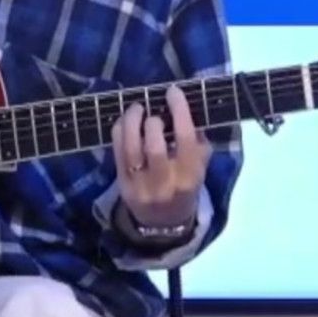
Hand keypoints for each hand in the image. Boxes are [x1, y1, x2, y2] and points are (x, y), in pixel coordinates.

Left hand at [111, 86, 209, 229]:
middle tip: (153, 110)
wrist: (163, 224)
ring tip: (136, 108)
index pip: (185, 140)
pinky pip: (117, 152)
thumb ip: (197, 143)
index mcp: (189, 177)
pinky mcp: (122, 184)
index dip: (179, 111)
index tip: (173, 92)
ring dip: (131, 121)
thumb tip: (185, 108)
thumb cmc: (185, 187)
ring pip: (131, 148)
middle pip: (154, 145)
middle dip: (152, 121)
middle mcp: (164, 183)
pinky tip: (125, 122)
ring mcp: (140, 185)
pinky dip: (120, 131)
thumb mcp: (200, 169)